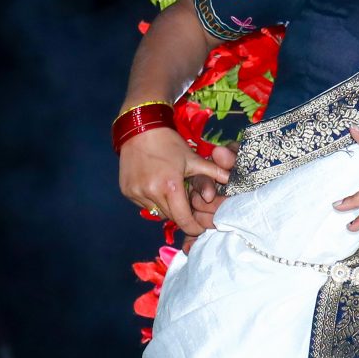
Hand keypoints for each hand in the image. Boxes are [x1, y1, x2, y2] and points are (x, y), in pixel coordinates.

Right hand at [120, 127, 237, 234]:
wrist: (139, 129)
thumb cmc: (169, 143)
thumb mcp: (192, 158)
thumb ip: (213, 172)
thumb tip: (232, 180)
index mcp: (171, 187)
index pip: (184, 220)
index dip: (194, 227)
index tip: (200, 228)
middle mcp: (152, 193)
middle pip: (171, 217)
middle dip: (181, 215)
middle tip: (187, 204)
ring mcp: (137, 193)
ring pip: (157, 212)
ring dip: (166, 208)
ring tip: (170, 191)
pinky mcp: (127, 191)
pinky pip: (144, 205)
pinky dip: (152, 201)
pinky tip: (155, 186)